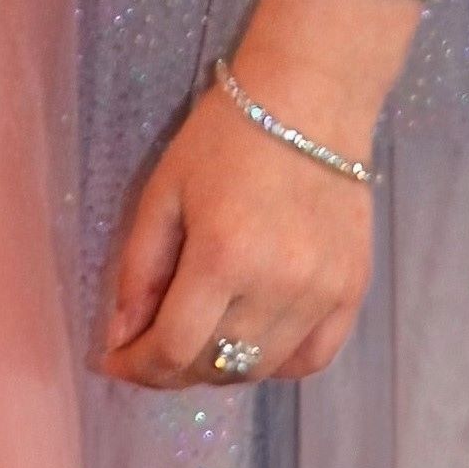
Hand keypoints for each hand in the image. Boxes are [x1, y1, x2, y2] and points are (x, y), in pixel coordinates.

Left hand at [95, 0, 423, 391]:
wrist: (309, 98)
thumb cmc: (225, 136)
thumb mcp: (164, 192)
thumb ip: (138, 269)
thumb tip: (122, 337)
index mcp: (222, 257)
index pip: (173, 350)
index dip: (137, 367)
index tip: (115, 362)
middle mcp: (277, 285)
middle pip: (216, 367)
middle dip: (171, 369)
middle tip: (152, 347)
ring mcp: (321, 292)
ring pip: (261, 370)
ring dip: (219, 368)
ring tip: (198, 340)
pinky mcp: (353, 289)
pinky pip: (313, 358)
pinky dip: (276, 363)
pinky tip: (252, 341)